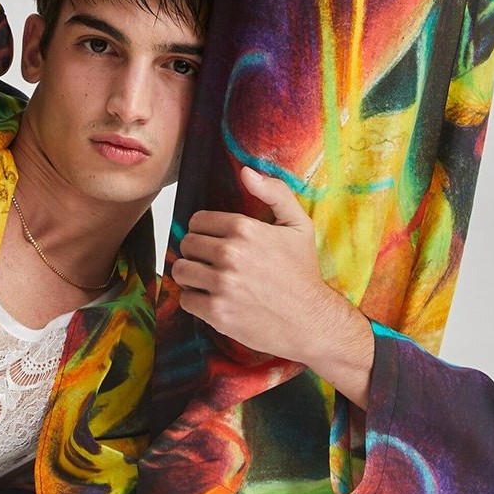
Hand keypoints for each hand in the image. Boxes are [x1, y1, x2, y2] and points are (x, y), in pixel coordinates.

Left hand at [172, 164, 374, 406]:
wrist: (313, 322)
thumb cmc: (303, 273)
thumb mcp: (299, 225)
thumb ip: (274, 192)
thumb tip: (246, 172)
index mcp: (244, 229)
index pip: (197, 221)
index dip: (204, 230)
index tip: (213, 240)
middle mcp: (230, 254)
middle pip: (186, 244)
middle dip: (196, 252)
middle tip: (211, 262)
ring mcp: (222, 284)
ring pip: (181, 271)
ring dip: (190, 275)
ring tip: (206, 279)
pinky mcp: (217, 313)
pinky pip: (186, 299)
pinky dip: (194, 300)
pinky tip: (211, 299)